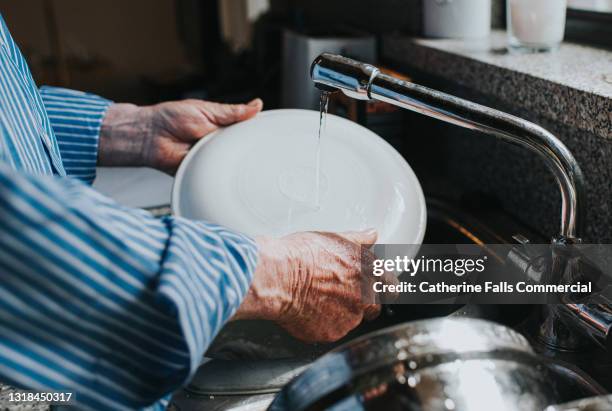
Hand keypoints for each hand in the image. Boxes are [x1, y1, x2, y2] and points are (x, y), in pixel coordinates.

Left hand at [99, 98, 262, 172]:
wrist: (148, 136)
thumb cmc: (171, 118)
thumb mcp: (206, 110)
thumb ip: (232, 112)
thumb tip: (257, 104)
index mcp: (221, 127)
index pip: (245, 131)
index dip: (257, 133)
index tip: (273, 135)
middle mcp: (218, 143)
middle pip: (241, 149)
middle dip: (250, 150)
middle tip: (264, 150)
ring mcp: (211, 158)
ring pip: (232, 163)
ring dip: (236, 161)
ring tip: (244, 159)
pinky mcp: (203, 172)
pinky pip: (217, 175)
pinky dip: (223, 174)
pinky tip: (230, 171)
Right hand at [234, 230, 397, 342]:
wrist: (279, 277)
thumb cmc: (302, 255)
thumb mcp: (334, 238)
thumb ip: (359, 239)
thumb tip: (372, 234)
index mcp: (370, 272)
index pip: (391, 286)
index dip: (381, 287)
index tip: (373, 287)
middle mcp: (365, 296)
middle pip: (374, 307)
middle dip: (363, 304)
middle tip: (342, 295)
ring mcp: (350, 318)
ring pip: (351, 320)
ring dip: (340, 313)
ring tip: (317, 300)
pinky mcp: (332, 333)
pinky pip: (332, 331)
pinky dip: (322, 324)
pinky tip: (308, 310)